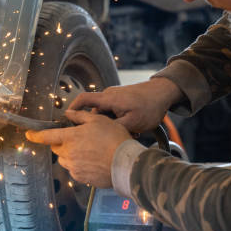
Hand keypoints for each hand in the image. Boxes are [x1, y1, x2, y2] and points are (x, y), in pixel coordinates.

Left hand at [25, 110, 131, 187]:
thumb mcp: (98, 120)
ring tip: (89, 151)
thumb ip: (80, 116)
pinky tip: (93, 161)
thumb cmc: (114, 139)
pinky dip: (79, 165)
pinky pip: (74, 170)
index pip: (47, 136)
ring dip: (70, 155)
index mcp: (70, 137)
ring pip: (64, 159)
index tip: (28, 134)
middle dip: (62, 143)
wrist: (125, 164)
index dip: (36, 135)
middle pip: (56, 148)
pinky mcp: (80, 178)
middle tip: (78, 139)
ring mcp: (73, 167)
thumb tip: (68, 113)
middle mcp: (68, 153)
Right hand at [67, 78, 183, 133]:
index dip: (72, 109)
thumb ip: (113, 128)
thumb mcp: (133, 123)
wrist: (165, 92)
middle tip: (109, 137)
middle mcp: (109, 96)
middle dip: (99, 126)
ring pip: (104, 114)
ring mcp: (115, 97)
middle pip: (94, 112)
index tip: (65, 119)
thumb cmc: (150, 106)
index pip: (83, 100)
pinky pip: (112, 111)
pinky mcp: (121, 99)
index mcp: (108, 99)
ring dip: (110, 124)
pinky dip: (117, 120)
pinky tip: (129, 128)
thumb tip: (99, 136)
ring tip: (126, 132)